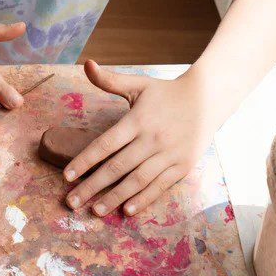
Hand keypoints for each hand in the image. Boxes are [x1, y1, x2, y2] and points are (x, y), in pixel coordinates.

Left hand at [64, 60, 219, 215]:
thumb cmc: (165, 93)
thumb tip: (87, 64)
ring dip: (114, 197)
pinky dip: (143, 199)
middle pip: (117, 167)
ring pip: (137, 180)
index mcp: (137, 120)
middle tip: (72, 202)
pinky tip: (126, 210)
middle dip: (92, 186)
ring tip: (95, 211)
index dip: (84, 161)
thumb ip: (110, 80)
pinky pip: (159, 186)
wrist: (209, 98)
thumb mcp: (138, 84)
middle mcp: (152, 139)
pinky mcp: (183, 166)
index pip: (105, 144)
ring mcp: (169, 154)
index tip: (66, 176)